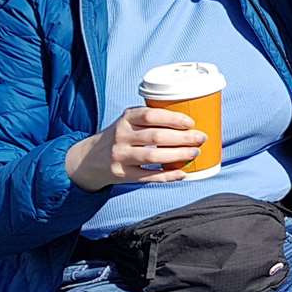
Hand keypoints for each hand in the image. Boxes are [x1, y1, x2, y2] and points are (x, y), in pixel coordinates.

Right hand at [64, 106, 206, 191]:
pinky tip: (182, 173)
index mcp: (125, 119)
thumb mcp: (129, 122)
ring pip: (153, 157)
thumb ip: (151, 120)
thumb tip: (189, 124)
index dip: (173, 118)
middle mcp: (121, 136)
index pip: (150, 115)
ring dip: (178, 155)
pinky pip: (148, 176)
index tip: (190, 123)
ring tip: (195, 153)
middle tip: (201, 138)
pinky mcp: (122, 174)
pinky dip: (167, 176)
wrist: (90, 158)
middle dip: (183, 138)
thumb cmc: (120, 137)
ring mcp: (120, 156)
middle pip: (156, 137)